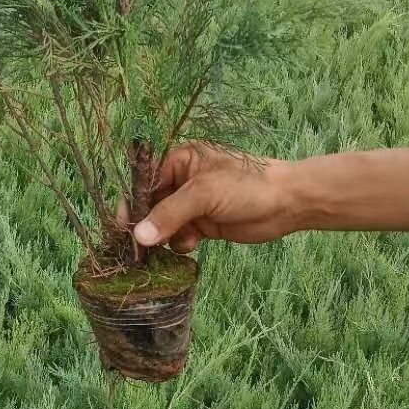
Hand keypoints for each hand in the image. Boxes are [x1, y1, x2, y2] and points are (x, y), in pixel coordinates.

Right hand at [132, 144, 304, 252]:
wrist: (286, 203)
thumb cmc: (246, 186)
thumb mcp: (203, 194)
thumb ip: (169, 214)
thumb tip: (139, 237)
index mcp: (180, 160)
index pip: (145, 182)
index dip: (133, 203)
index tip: (122, 227)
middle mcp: (183, 181)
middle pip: (151, 206)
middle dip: (147, 226)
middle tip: (139, 248)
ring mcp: (193, 204)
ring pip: (164, 225)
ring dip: (165, 237)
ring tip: (171, 244)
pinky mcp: (204, 224)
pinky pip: (180, 237)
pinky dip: (181, 243)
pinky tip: (193, 244)